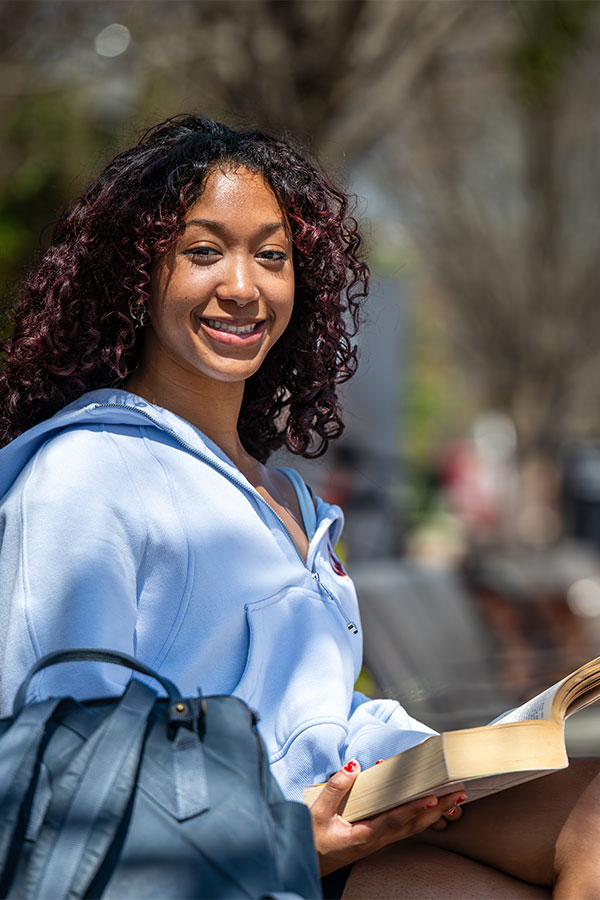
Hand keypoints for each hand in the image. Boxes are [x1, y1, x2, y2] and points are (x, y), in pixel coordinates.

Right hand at [310, 759, 466, 875]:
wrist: (310, 862)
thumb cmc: (313, 839)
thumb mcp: (318, 812)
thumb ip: (336, 788)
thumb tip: (354, 765)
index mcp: (364, 835)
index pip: (394, 820)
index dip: (414, 808)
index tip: (433, 797)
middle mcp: (377, 839)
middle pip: (412, 825)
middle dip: (436, 809)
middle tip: (457, 794)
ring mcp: (379, 840)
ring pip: (411, 827)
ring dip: (432, 813)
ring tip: (451, 799)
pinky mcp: (377, 837)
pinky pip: (403, 826)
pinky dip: (418, 815)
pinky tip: (428, 807)